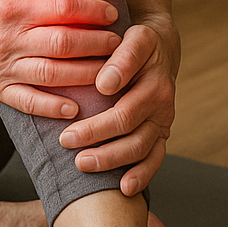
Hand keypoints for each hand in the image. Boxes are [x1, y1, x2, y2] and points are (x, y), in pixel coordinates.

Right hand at [0, 0, 124, 118]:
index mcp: (10, 9)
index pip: (59, 6)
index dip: (90, 9)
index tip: (111, 11)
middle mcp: (9, 39)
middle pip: (62, 42)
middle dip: (96, 43)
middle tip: (119, 42)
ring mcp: (4, 67)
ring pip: (51, 73)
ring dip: (84, 73)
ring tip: (109, 71)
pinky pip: (28, 101)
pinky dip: (51, 107)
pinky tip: (75, 109)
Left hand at [57, 17, 178, 195]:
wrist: (160, 48)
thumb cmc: (137, 42)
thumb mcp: (134, 38)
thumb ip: (123, 57)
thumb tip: (105, 84)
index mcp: (153, 79)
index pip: (125, 106)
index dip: (98, 124)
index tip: (68, 132)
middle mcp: (161, 102)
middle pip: (128, 128)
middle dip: (95, 139)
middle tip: (65, 144)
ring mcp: (163, 120)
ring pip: (140, 148)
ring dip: (111, 159)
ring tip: (81, 164)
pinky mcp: (161, 133)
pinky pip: (155, 158)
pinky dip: (142, 175)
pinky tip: (124, 188)